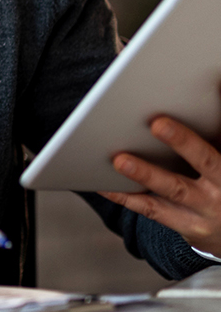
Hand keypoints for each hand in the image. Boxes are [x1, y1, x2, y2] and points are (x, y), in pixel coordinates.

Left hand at [100, 115, 220, 254]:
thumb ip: (214, 133)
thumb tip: (212, 85)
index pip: (216, 151)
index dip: (199, 134)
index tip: (177, 114)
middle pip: (206, 162)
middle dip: (184, 142)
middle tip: (158, 123)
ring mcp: (205, 210)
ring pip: (173, 190)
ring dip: (145, 173)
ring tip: (120, 159)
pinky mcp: (186, 225)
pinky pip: (151, 209)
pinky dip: (125, 196)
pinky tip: (102, 183)